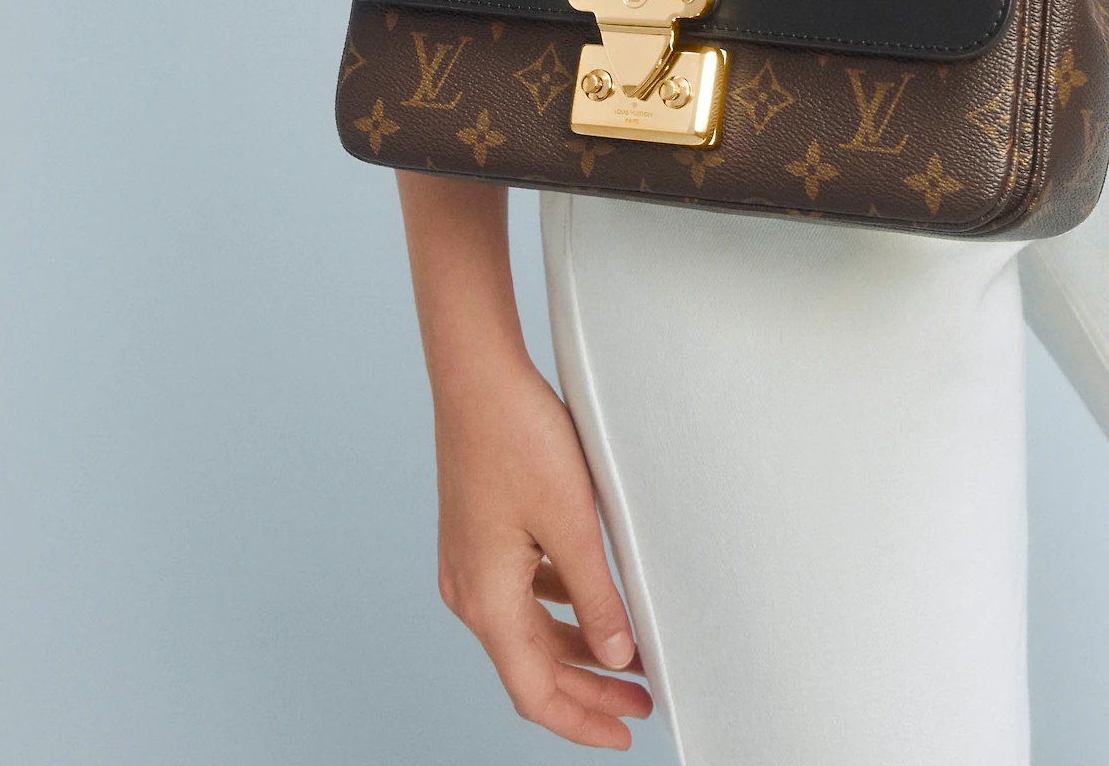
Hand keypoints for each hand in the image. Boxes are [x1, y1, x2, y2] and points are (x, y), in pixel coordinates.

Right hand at [432, 358, 653, 749]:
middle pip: (530, 665)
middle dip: (587, 689)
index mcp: (487, 598)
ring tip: (625, 655)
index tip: (625, 732)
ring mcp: (468, 560)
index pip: (535, 692)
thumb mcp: (572, 525)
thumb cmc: (517, 439)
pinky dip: (556, 608)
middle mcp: (469, 589)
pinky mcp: (476, 533)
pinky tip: (588, 596)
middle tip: (640, 700)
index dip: (582, 721)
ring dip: (574, 648)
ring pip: (525, 628)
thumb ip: (596, 598)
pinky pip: (518, 591)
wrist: (476, 377)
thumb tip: (616, 655)